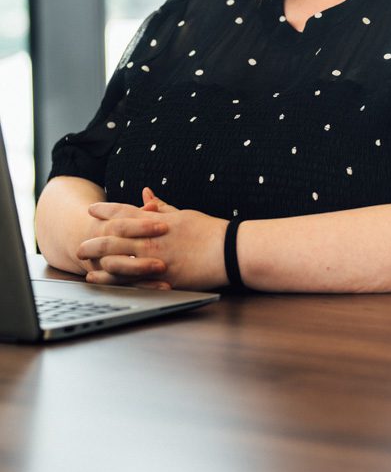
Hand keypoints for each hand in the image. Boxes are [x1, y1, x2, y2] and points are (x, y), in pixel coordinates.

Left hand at [76, 188, 228, 290]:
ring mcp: (154, 258)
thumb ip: (161, 206)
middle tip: (81, 242)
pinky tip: (102, 279)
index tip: (92, 209)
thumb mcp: (183, 214)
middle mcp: (151, 239)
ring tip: (83, 261)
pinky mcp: (161, 277)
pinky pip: (131, 279)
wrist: (228, 250)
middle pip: (114, 237)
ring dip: (98, 259)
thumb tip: (146, 192)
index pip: (125, 212)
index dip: (106, 210)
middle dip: (94, 239)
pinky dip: (113, 278)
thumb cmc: (209, 230)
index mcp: (157, 222)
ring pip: (117, 258)